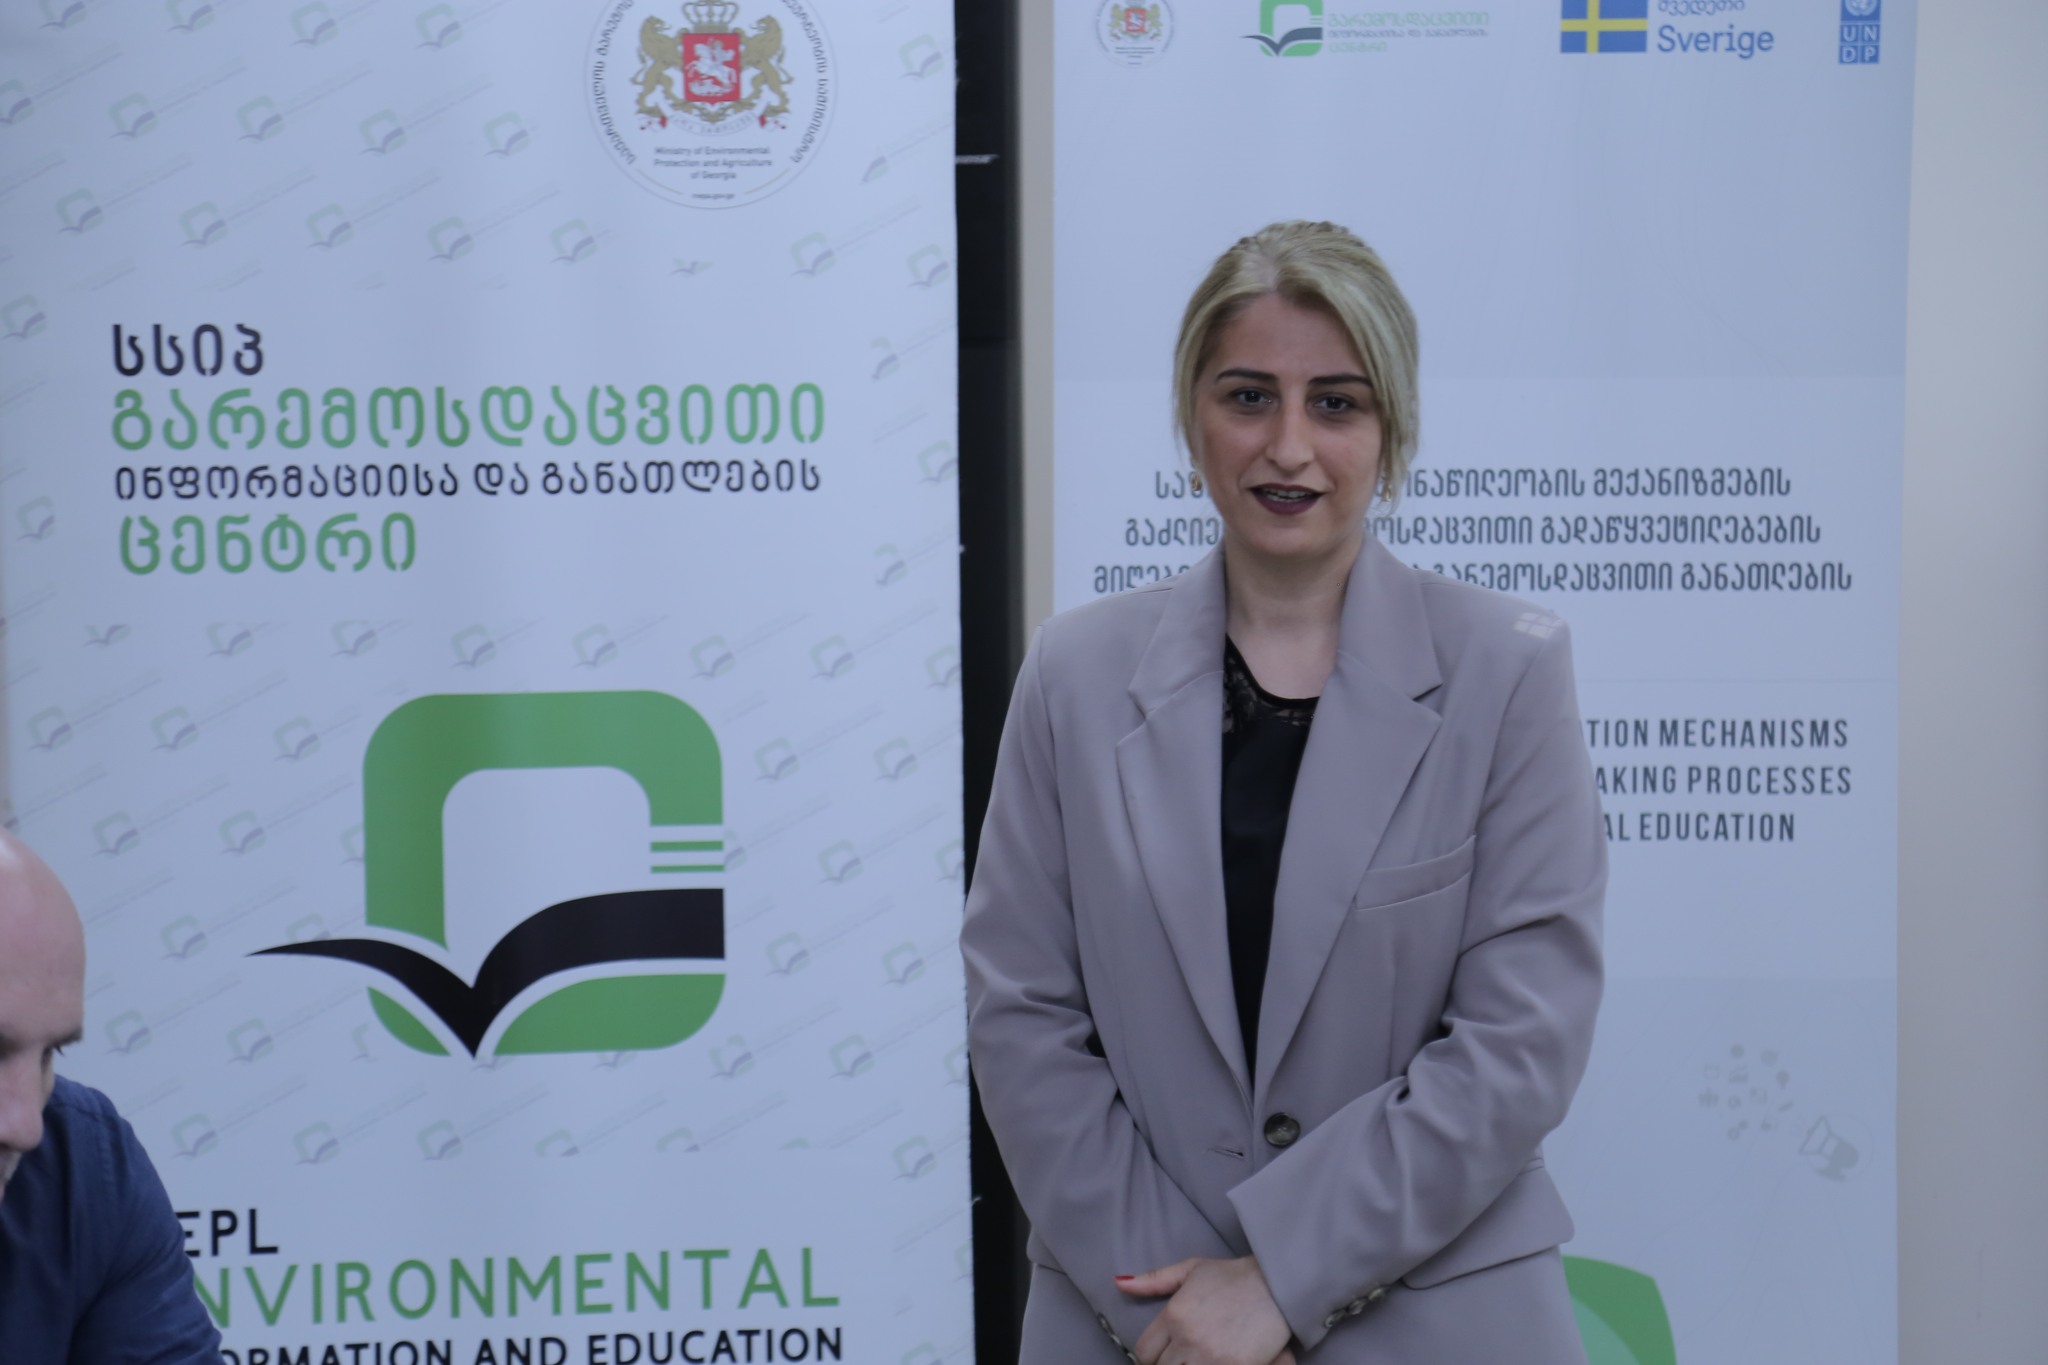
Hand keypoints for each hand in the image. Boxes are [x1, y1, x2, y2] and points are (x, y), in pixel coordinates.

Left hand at [1116, 1256, 1293, 1364]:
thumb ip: (1153, 1280)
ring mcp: (1211, 1357)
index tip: (1161, 1356)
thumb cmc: (1233, 1276)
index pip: (1144, 1352)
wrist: (1276, 1285)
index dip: (1149, 1358)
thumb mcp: (1191, 1269)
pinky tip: (1214, 1364)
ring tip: (1195, 1360)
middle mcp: (1188, 1339)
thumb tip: (1118, 1282)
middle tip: (1181, 1357)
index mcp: (1174, 1315)